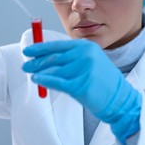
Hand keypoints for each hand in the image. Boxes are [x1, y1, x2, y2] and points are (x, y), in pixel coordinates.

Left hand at [22, 39, 141, 143]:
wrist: (119, 98)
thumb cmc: (100, 80)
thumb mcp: (88, 62)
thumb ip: (69, 58)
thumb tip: (44, 57)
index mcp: (86, 46)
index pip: (57, 46)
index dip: (40, 48)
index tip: (28, 51)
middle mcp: (85, 55)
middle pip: (53, 57)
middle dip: (36, 61)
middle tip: (25, 64)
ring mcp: (83, 70)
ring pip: (54, 70)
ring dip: (39, 71)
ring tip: (30, 72)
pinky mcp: (81, 85)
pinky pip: (57, 82)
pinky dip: (44, 80)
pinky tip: (37, 79)